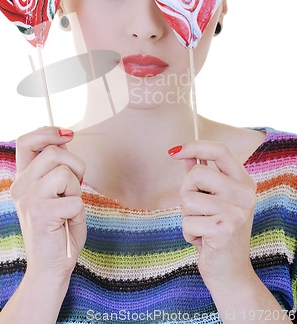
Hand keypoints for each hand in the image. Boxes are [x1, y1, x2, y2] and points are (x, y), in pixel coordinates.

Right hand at [11, 127, 85, 280]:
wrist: (51, 267)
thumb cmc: (59, 228)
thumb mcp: (56, 192)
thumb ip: (56, 167)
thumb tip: (65, 138)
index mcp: (23, 179)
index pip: (26, 142)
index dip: (48, 132)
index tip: (68, 135)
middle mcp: (21, 186)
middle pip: (53, 153)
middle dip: (76, 165)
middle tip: (76, 185)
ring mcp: (29, 199)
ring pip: (65, 173)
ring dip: (76, 189)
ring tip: (68, 206)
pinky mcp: (42, 213)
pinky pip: (75, 199)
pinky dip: (79, 211)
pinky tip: (68, 222)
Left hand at [170, 140, 256, 289]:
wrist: (230, 272)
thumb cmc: (217, 231)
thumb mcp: (211, 199)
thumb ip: (201, 175)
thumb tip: (184, 152)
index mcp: (244, 182)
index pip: (220, 151)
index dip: (195, 146)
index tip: (173, 151)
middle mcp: (245, 194)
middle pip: (197, 174)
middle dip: (187, 192)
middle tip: (197, 211)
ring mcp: (237, 211)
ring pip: (188, 199)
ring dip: (187, 215)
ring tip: (203, 227)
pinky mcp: (224, 229)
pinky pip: (187, 221)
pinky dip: (188, 233)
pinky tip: (203, 241)